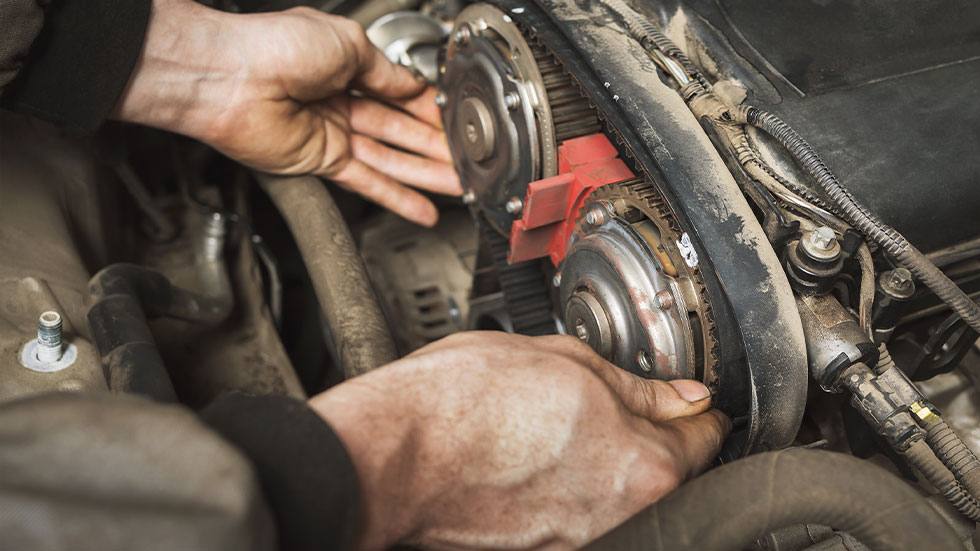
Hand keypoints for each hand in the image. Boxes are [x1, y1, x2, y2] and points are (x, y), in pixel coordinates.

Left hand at [113, 0, 459, 225]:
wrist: (229, 77)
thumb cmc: (272, 46)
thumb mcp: (346, 43)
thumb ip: (385, 72)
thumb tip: (413, 85)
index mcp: (345, 66)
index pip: (400, 93)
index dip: (430, 108)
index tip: (458, 120)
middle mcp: (340, 101)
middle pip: (400, 131)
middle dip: (437, 146)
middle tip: (469, 159)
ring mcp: (332, 134)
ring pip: (390, 160)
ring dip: (426, 175)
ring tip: (460, 186)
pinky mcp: (321, 162)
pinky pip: (367, 183)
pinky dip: (396, 198)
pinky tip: (422, 209)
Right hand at [309, 332, 730, 549]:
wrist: (392, 455)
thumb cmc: (461, 404)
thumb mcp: (563, 362)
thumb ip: (636, 384)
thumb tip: (680, 395)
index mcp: (640, 464)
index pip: (705, 438)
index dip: (695, 410)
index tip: (685, 400)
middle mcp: (619, 514)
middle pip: (661, 471)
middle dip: (644, 435)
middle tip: (601, 399)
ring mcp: (578, 540)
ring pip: (612, 493)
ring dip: (598, 462)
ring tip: (550, 425)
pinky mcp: (540, 550)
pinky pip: (572, 515)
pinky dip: (561, 488)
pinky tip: (526, 456)